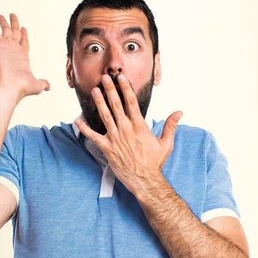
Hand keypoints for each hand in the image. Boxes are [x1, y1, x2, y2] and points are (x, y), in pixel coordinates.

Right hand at [0, 13, 49, 102]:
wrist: (10, 88)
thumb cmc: (22, 88)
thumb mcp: (37, 85)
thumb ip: (43, 84)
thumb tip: (49, 87)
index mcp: (23, 57)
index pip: (23, 42)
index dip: (24, 35)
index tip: (23, 28)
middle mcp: (14, 51)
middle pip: (15, 33)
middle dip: (14, 24)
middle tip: (12, 15)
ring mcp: (6, 48)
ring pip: (5, 30)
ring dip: (3, 22)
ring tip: (1, 15)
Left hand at [74, 73, 182, 197]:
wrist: (145, 180)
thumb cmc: (155, 163)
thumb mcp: (166, 143)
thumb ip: (171, 125)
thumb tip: (179, 112)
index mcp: (139, 126)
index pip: (131, 102)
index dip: (125, 88)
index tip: (121, 77)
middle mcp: (126, 129)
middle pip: (116, 105)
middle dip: (110, 89)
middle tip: (105, 77)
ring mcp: (115, 138)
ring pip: (105, 116)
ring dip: (99, 102)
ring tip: (94, 90)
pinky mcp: (107, 148)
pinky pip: (93, 136)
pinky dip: (84, 128)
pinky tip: (77, 120)